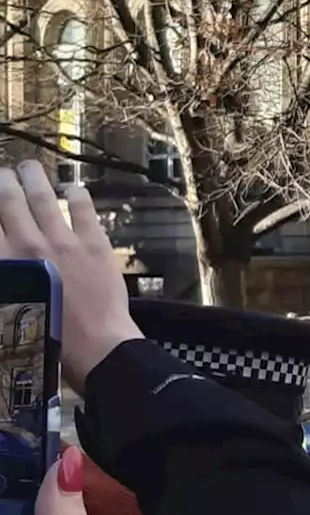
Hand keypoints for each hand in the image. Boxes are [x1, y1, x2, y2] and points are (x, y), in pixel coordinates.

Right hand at [0, 162, 140, 391]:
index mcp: (3, 261)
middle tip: (1, 173)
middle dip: (2, 181)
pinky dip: (76, 194)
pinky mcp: (94, 244)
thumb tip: (8, 249)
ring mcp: (63, 241)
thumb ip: (9, 272)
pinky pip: (84, 209)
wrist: (94, 347)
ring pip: (43, 197)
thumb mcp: (9, 307)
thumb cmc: (43, 337)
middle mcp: (27, 244)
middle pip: (7, 200)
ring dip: (33, 177)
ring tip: (28, 167)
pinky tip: (73, 187)